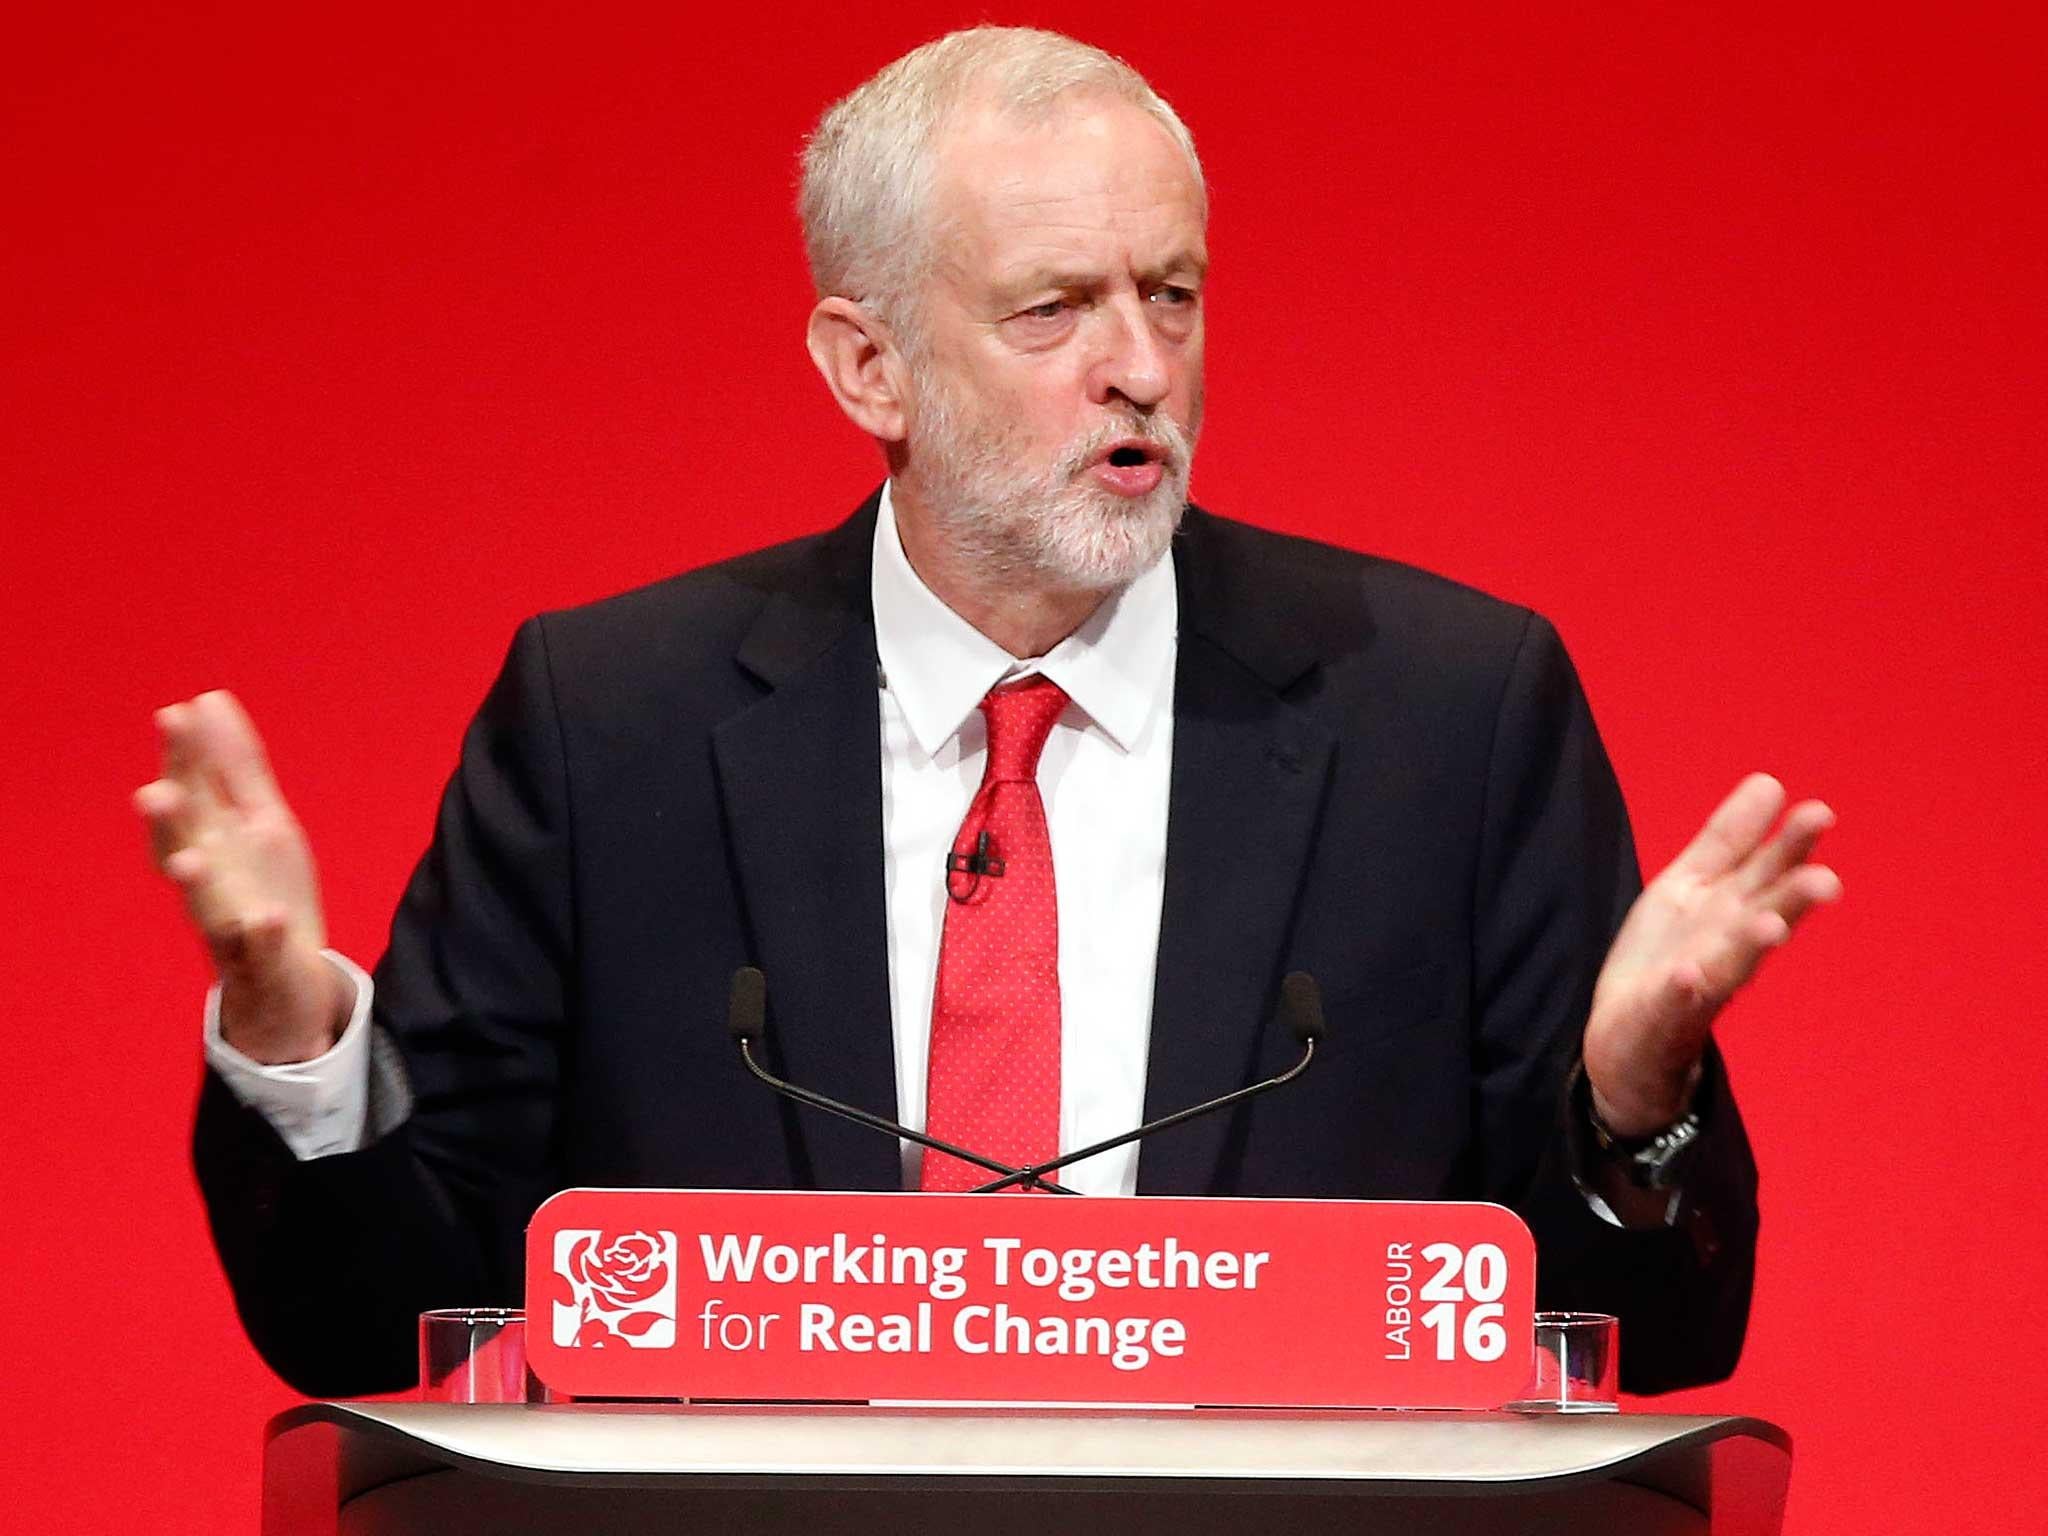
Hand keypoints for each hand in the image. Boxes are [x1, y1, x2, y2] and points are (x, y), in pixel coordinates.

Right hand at [135, 690, 351, 1063]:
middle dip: (170, 821)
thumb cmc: (263, 886)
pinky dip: (261, 932)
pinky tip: (268, 916)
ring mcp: (230, 923)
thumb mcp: (259, 818)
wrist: (284, 977)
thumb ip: (235, 763)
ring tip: (189, 861)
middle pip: (182, 847)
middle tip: (154, 792)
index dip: (183, 760)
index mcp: (211, 840)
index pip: (191, 793)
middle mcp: (209, 880)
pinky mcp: (262, 959)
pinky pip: (259, 948)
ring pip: (204, 904)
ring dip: (195, 882)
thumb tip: (208, 697)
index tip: (176, 715)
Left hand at [1583, 773, 1842, 1134]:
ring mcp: (1699, 985)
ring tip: (1771, 925)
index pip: (1767, 873)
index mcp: (1731, 909)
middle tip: (1825, 878)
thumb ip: (1730, 840)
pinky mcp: (1665, 1017)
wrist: (1629, 1041)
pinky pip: (1675, 1003)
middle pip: (1765, 916)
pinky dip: (1685, 990)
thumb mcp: (1692, 885)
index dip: (1788, 846)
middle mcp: (1727, 946)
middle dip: (1792, 897)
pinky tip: (1690, 975)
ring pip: (1734, 962)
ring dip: (1752, 944)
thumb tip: (1771, 782)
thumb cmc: (1670, 954)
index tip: (1818, 812)